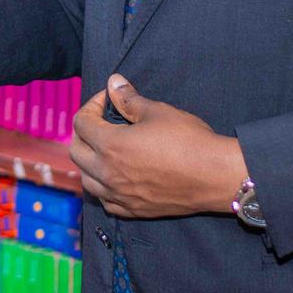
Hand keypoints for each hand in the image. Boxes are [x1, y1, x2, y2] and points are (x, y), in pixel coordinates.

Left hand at [70, 75, 246, 219]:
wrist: (216, 176)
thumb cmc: (189, 140)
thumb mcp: (158, 112)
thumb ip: (129, 99)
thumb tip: (113, 82)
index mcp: (111, 146)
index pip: (81, 123)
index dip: (91, 105)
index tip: (108, 99)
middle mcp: (109, 173)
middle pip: (76, 152)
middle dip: (83, 132)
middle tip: (101, 122)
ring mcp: (120, 195)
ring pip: (87, 180)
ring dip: (89, 162)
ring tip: (104, 151)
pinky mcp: (134, 210)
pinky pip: (106, 202)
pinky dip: (103, 189)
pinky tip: (115, 179)